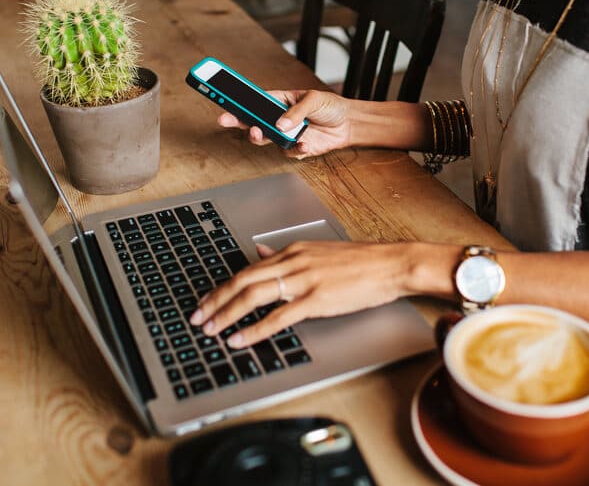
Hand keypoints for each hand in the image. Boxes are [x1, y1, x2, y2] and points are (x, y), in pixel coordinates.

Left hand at [189, 241, 423, 347]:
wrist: (390, 265)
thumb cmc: (361, 263)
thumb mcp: (318, 252)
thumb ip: (288, 255)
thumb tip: (261, 252)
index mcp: (293, 250)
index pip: (248, 269)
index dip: (223, 287)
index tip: (207, 301)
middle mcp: (294, 261)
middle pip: (243, 280)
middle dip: (215, 300)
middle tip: (197, 318)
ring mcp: (304, 280)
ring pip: (254, 295)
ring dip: (227, 314)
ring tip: (211, 329)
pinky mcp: (317, 299)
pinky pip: (278, 316)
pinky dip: (254, 329)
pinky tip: (240, 339)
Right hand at [217, 89, 353, 158]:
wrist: (348, 124)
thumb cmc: (330, 106)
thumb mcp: (315, 99)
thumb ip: (297, 111)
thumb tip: (280, 124)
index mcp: (279, 101)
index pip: (255, 101)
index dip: (238, 102)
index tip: (224, 102)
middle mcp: (279, 119)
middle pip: (253, 121)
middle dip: (238, 121)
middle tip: (229, 120)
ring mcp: (286, 134)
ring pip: (266, 139)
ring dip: (261, 136)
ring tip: (261, 132)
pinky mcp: (297, 148)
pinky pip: (289, 152)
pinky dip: (295, 149)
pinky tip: (304, 142)